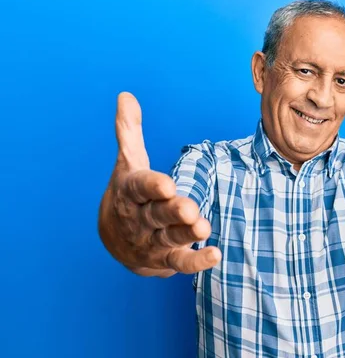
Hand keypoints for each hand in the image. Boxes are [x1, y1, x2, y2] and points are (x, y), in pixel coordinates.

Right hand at [98, 92, 220, 276]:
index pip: (139, 188)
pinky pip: (181, 262)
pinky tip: (215, 255)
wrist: (115, 239)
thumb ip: (129, 132)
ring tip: (203, 227)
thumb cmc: (129, 195)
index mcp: (130, 192)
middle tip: (189, 208)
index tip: (167, 184)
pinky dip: (197, 261)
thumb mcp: (128, 164)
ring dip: (186, 234)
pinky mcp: (167, 258)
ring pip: (170, 237)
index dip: (152, 186)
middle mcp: (140, 218)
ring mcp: (153, 240)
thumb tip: (126, 95)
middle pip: (156, 215)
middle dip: (172, 212)